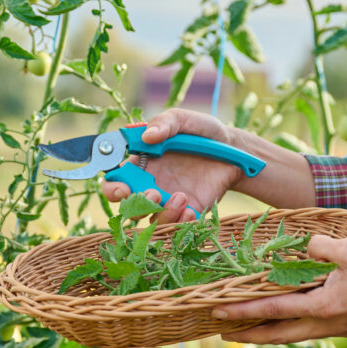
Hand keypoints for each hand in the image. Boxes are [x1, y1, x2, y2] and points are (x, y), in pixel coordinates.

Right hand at [101, 108, 246, 222]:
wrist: (234, 150)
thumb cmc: (203, 133)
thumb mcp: (183, 120)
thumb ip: (164, 123)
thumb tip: (147, 136)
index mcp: (142, 166)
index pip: (115, 183)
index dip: (113, 190)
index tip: (122, 189)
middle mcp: (151, 187)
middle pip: (129, 209)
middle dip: (137, 207)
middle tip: (154, 194)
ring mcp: (169, 202)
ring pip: (153, 222)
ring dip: (162, 214)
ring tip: (181, 197)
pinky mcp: (189, 212)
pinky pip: (178, 227)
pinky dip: (181, 222)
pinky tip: (190, 209)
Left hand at [212, 236, 346, 343]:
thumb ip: (319, 247)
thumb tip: (303, 247)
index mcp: (323, 306)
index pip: (272, 309)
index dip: (242, 310)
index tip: (217, 313)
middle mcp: (327, 324)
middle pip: (278, 335)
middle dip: (249, 335)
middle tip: (222, 334)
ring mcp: (338, 328)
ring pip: (294, 335)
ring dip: (269, 333)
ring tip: (248, 328)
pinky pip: (310, 330)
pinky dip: (290, 327)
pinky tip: (286, 319)